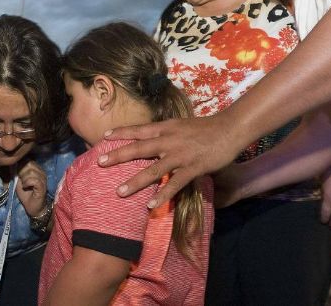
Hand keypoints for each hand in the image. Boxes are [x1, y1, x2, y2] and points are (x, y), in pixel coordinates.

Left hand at [16, 160, 47, 216]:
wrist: (33, 208)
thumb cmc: (26, 195)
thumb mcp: (19, 181)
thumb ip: (17, 172)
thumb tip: (13, 164)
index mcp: (36, 170)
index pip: (28, 160)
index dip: (20, 166)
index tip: (18, 175)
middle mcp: (41, 172)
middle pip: (29, 164)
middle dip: (21, 171)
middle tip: (21, 180)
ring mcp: (43, 179)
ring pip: (31, 172)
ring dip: (24, 179)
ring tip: (24, 185)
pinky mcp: (43, 186)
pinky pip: (34, 180)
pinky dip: (27, 183)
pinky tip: (26, 187)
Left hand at [100, 115, 242, 208]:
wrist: (230, 129)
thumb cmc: (208, 127)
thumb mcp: (183, 125)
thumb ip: (168, 133)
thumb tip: (155, 139)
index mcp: (166, 128)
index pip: (140, 129)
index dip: (122, 132)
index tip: (104, 137)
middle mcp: (169, 140)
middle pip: (139, 148)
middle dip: (119, 156)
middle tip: (100, 163)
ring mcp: (180, 155)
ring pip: (153, 170)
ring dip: (135, 182)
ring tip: (119, 192)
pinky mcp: (192, 168)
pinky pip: (174, 184)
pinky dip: (162, 195)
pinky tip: (151, 205)